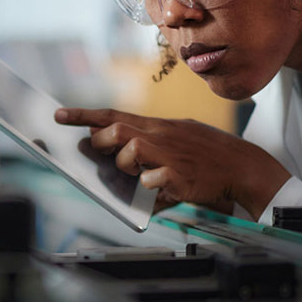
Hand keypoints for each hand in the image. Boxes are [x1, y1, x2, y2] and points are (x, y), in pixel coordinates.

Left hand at [54, 107, 289, 216]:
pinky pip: (152, 179)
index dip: (83, 115)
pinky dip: (150, 185)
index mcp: (158, 126)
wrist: (243, 167)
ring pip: (131, 151)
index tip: (58, 114)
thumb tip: (118, 151)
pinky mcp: (180, 177)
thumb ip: (148, 142)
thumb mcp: (178, 138)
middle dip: (101, 142)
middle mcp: (161, 136)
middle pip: (117, 129)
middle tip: (101, 153)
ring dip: (126, 166)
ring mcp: (170, 155)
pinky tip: (160, 187)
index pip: (113, 114)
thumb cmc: (208, 155)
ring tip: (139, 174)